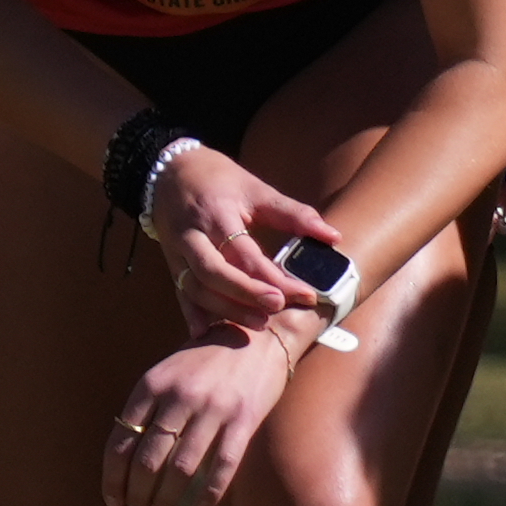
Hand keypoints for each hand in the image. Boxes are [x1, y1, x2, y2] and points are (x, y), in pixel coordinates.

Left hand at [101, 330, 299, 505]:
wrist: (261, 335)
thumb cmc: (206, 360)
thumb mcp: (168, 373)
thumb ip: (147, 408)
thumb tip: (123, 461)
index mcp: (152, 384)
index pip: (120, 442)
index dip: (113, 479)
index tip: (113, 502)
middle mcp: (179, 396)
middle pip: (147, 462)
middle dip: (137, 495)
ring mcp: (213, 408)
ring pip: (180, 470)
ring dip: (166, 501)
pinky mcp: (243, 419)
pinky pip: (221, 468)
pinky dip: (207, 495)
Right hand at [145, 142, 358, 346]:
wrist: (171, 171)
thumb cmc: (220, 180)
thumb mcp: (256, 189)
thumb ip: (294, 214)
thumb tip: (333, 237)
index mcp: (217, 214)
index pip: (245, 252)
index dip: (274, 276)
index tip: (304, 293)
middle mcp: (193, 235)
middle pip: (214, 272)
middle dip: (245, 294)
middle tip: (277, 309)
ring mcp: (177, 251)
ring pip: (195, 287)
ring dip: (224, 309)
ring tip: (258, 324)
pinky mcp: (171, 263)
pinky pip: (180, 292)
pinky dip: (191, 313)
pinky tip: (205, 333)